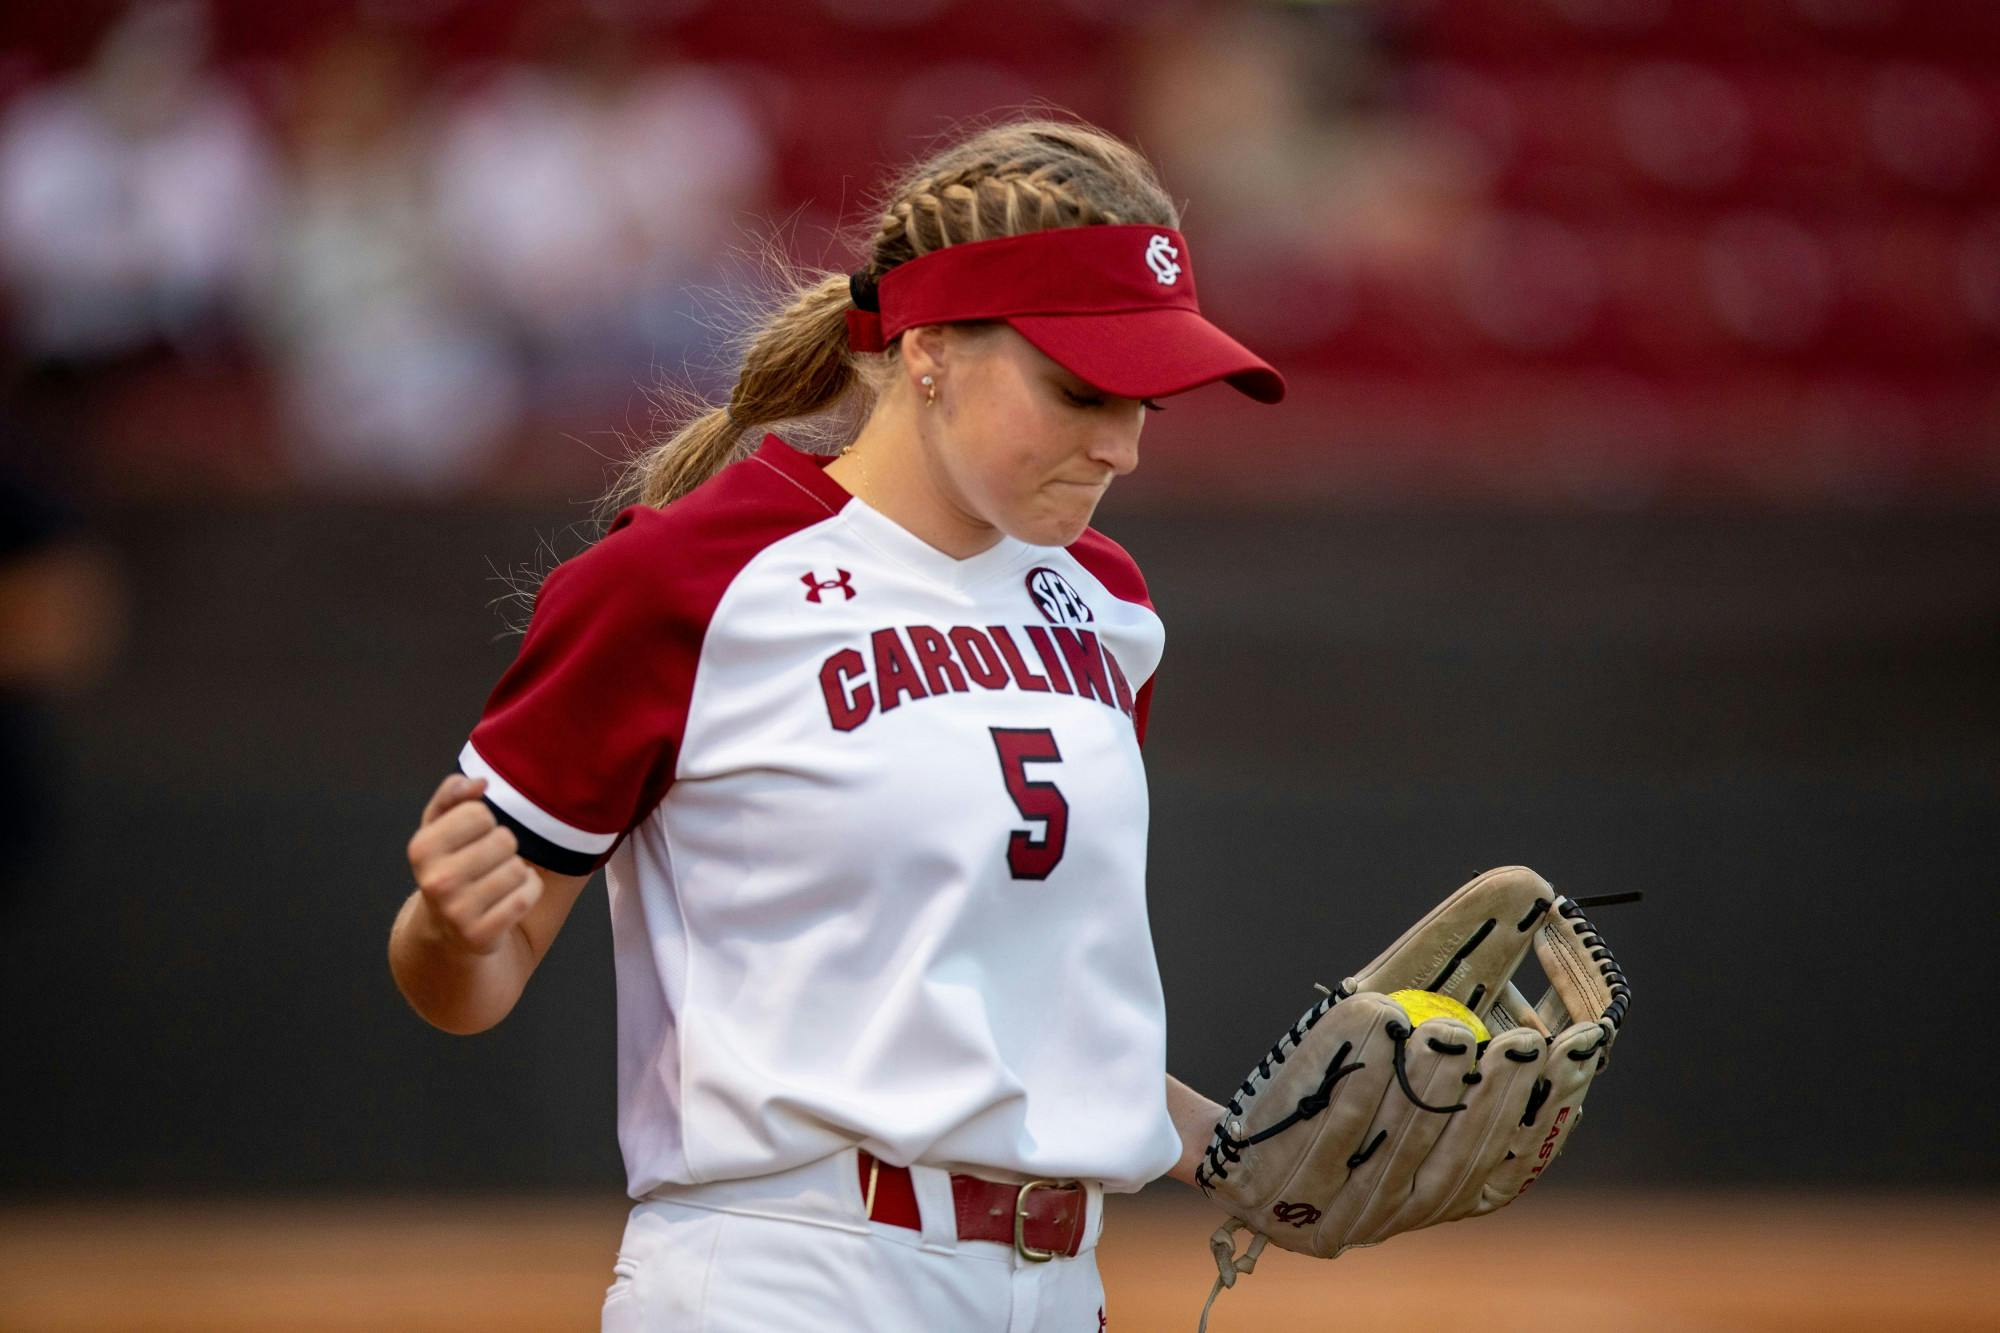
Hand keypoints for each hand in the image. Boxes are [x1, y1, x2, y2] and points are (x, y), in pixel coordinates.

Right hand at [406, 774, 542, 954]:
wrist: (446, 928)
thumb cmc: (449, 865)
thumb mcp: (440, 826)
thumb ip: (453, 794)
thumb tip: (480, 783)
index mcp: (421, 849)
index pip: (480, 813)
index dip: (484, 822)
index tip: (472, 838)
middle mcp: (435, 881)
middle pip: (504, 840)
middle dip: (503, 847)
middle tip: (487, 863)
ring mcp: (457, 912)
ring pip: (518, 869)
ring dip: (516, 871)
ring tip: (496, 881)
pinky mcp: (481, 935)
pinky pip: (527, 895)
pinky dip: (529, 890)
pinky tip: (510, 897)